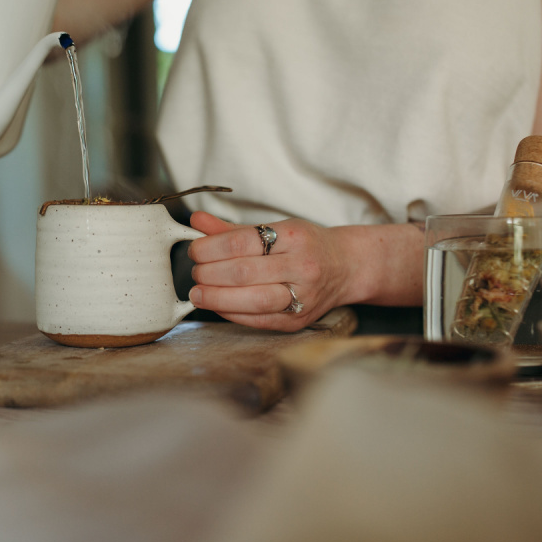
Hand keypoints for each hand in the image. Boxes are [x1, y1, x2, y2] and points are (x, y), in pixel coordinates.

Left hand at [187, 212, 352, 330]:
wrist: (346, 266)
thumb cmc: (306, 245)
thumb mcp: (274, 228)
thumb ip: (232, 229)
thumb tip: (196, 222)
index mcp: (293, 236)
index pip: (241, 242)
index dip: (210, 248)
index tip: (194, 250)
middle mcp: (302, 265)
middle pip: (243, 272)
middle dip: (209, 274)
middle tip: (195, 273)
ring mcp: (303, 295)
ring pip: (252, 300)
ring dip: (217, 298)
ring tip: (198, 293)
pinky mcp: (299, 320)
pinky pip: (260, 320)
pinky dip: (232, 314)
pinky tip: (218, 306)